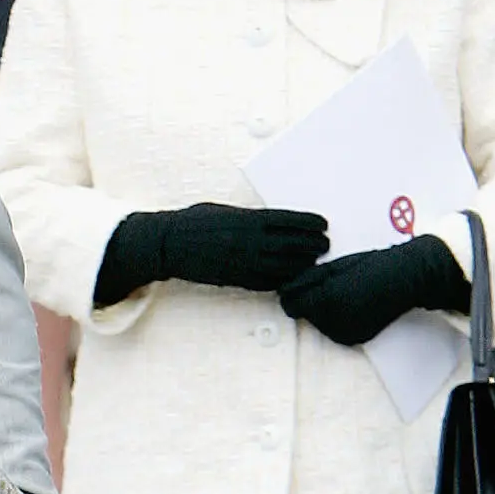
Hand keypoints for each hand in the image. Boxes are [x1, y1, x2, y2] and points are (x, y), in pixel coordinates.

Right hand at [93, 203, 328, 305]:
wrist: (169, 243)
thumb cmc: (195, 222)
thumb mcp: (225, 210)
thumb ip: (251, 217)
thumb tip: (274, 221)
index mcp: (249, 219)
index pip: (290, 220)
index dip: (310, 223)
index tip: (324, 224)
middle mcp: (250, 241)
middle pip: (294, 245)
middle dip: (314, 245)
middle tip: (325, 245)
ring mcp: (244, 262)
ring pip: (285, 267)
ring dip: (303, 265)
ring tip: (313, 262)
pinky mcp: (235, 279)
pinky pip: (267, 283)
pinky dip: (283, 280)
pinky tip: (291, 278)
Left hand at [280, 234, 470, 346]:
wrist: (410, 278)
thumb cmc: (374, 265)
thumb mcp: (336, 266)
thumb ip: (307, 280)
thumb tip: (285, 290)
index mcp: (327, 299)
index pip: (290, 304)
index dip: (292, 293)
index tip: (301, 283)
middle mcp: (335, 322)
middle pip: (304, 315)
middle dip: (310, 300)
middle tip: (333, 283)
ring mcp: (346, 333)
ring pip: (319, 324)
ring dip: (324, 310)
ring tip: (347, 291)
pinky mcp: (356, 338)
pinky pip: (335, 330)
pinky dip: (338, 318)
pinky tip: (354, 303)